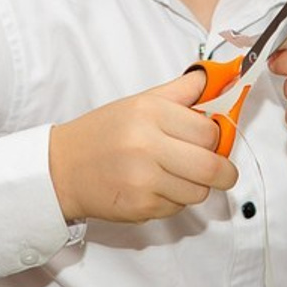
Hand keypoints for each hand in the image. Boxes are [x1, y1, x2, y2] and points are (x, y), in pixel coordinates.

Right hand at [48, 71, 236, 223]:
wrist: (62, 168)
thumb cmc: (103, 132)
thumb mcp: (140, 101)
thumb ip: (182, 91)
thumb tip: (219, 78)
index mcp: (150, 113)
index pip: (208, 131)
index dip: (217, 137)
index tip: (212, 140)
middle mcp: (147, 145)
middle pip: (211, 167)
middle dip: (224, 172)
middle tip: (222, 170)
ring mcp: (143, 180)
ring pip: (198, 192)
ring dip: (197, 186)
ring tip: (179, 175)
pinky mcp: (140, 207)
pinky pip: (178, 207)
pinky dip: (175, 200)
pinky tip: (157, 187)